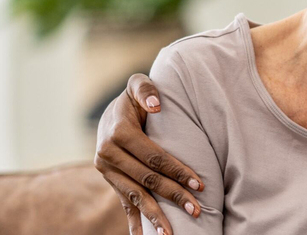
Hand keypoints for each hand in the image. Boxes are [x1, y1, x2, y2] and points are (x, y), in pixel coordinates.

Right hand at [94, 73, 204, 234]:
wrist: (110, 113)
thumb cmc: (134, 99)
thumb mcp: (136, 86)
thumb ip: (145, 89)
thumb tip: (156, 105)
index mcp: (118, 133)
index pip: (153, 157)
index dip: (176, 170)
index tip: (199, 184)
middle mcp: (107, 155)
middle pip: (147, 180)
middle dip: (173, 196)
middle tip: (197, 209)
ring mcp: (107, 171)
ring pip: (135, 196)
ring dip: (155, 216)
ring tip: (171, 234)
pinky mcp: (110, 182)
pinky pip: (124, 204)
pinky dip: (135, 223)